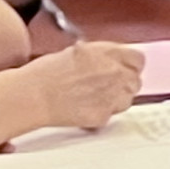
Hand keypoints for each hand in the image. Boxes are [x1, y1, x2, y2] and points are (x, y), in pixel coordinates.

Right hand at [23, 39, 145, 131]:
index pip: (139, 59)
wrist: (30, 95)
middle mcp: (114, 71)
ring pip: (128, 100)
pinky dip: (101, 114)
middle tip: (107, 87)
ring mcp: (111, 94)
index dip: (131, 66)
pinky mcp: (103, 114)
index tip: (126, 71)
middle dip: (124, 84)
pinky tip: (85, 108)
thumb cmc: (45, 74)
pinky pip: (111, 116)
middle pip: (136, 81)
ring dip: (116, 100)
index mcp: (108, 52)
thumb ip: (100, 56)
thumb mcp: (78, 52)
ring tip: (95, 99)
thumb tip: (110, 62)